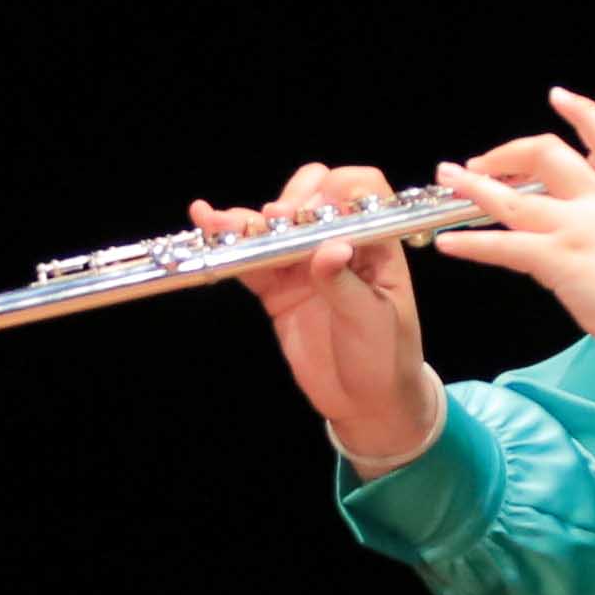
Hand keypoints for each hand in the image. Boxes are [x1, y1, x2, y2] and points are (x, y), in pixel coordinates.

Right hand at [198, 163, 448, 466]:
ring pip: (275, 225)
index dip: (335, 191)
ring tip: (222, 222)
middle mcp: (339, 244)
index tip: (313, 213)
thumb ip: (346, 284)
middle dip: (290, 200)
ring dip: (248, 220)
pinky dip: (230, 243)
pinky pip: (251, 258)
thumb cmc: (386, 358)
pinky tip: (208, 224)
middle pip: (313, 194)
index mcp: (376, 244)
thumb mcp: (374, 321)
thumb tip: (330, 248)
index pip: (360, 191)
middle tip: (275, 221)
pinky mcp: (278, 287)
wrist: (367, 402)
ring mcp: (305, 264)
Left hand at [425, 89, 594, 389]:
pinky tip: (449, 243)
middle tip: (479, 163)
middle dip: (506, 152)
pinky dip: (472, 243)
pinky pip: (504, 246)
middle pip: (547, 153)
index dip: (583, 113)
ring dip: (473, 186)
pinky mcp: (559, 259)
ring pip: (512, 197)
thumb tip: (559, 241)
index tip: (559, 96)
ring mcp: (575, 228)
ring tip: (448, 178)